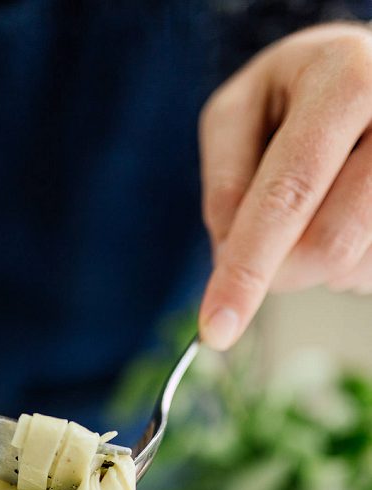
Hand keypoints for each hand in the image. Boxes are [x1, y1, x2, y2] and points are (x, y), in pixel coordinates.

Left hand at [199, 23, 371, 349]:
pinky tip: (349, 216)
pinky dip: (346, 263)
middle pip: (329, 244)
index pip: (287, 195)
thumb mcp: (239, 111)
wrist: (370, 72)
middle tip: (269, 247)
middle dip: (281, 269)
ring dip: (318, 264)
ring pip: (355, 265)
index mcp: (344, 81)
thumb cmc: (296, 92)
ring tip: (322, 205)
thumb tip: (227, 257)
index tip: (216, 332)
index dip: (246, 270)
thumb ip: (225, 181)